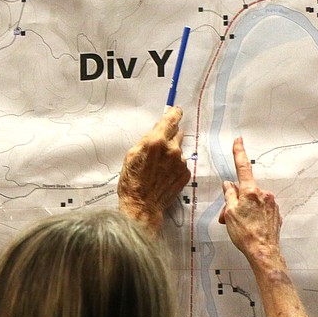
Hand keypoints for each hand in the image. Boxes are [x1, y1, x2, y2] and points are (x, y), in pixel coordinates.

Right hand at [118, 106, 190, 235]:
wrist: (142, 205)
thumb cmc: (132, 181)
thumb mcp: (132, 155)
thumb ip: (147, 139)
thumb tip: (157, 130)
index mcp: (157, 141)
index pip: (171, 120)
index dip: (175, 114)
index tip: (177, 112)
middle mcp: (172, 149)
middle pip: (177, 133)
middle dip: (170, 137)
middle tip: (159, 148)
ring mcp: (181, 162)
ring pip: (178, 150)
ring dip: (171, 154)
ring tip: (158, 167)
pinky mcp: (185, 174)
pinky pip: (181, 164)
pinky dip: (174, 166)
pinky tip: (163, 175)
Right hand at [218, 137, 282, 264]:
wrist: (264, 251)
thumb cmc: (245, 234)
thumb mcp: (230, 213)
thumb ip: (229, 195)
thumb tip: (228, 185)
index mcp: (250, 192)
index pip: (243, 167)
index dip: (239, 153)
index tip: (238, 141)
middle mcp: (263, 194)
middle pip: (245, 191)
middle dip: (235, 200)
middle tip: (227, 217)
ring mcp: (271, 204)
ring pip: (253, 201)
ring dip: (244, 210)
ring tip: (238, 225)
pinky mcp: (276, 214)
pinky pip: (261, 210)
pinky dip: (253, 215)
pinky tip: (250, 227)